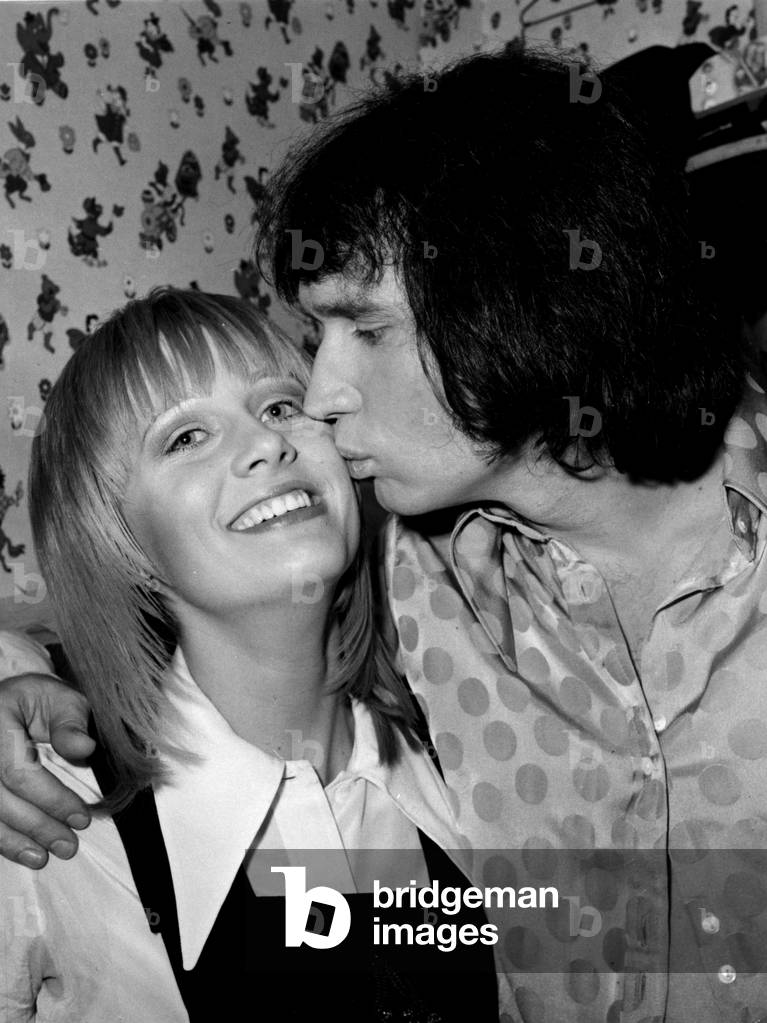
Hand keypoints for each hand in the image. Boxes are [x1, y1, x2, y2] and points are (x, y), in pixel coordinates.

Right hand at [0, 673, 94, 867]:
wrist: (8, 702)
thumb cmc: (37, 701)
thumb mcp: (59, 698)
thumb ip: (70, 722)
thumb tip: (84, 749)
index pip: (17, 771)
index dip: (50, 798)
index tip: (81, 817)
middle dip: (36, 826)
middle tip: (68, 845)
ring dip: (15, 841)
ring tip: (44, 857)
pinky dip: (2, 839)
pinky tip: (24, 852)